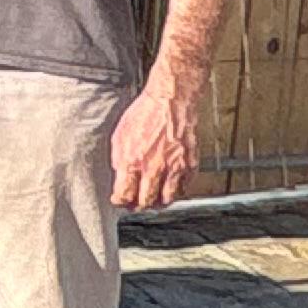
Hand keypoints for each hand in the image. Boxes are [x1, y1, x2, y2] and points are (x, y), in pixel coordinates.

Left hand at [109, 81, 199, 210]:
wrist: (170, 101)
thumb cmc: (145, 113)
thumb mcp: (120, 135)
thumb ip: (119, 159)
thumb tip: (120, 175)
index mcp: (132, 161)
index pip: (124, 194)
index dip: (120, 201)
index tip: (120, 200)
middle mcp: (153, 168)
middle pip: (145, 202)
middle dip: (138, 206)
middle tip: (135, 203)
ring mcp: (173, 168)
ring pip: (166, 200)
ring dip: (158, 202)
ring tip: (153, 198)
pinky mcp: (189, 165)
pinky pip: (184, 188)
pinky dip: (176, 191)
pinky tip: (170, 186)